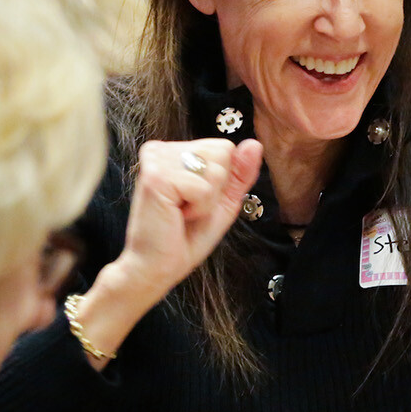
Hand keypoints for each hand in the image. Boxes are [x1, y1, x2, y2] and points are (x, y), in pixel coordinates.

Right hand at [68, 138, 261, 367]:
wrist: (157, 267)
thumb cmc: (185, 237)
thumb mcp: (222, 202)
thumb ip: (239, 173)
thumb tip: (254, 144)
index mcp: (173, 151)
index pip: (223, 146)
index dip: (221, 180)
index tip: (195, 200)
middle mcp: (161, 149)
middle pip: (222, 151)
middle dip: (215, 188)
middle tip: (188, 208)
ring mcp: (156, 159)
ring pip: (216, 168)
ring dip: (207, 200)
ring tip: (181, 212)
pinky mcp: (156, 177)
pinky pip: (203, 187)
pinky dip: (199, 208)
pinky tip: (176, 215)